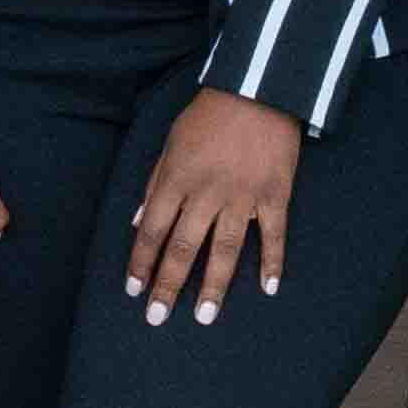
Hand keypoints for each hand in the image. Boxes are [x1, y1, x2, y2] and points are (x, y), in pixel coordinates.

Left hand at [127, 86, 303, 325]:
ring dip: (214, 285)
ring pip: (225, 249)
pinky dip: (272, 262)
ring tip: (205, 317)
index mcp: (176, 180)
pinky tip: (268, 288)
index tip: (133, 290)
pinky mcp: (275, 194)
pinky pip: (274, 234)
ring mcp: (243, 196)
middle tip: (157, 318)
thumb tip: (136, 222)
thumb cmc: (207, 117)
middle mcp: (206, 193)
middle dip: (168, 286)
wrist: (257, 89)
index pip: (151, 231)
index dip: (140, 263)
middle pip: (182, 248)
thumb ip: (154, 184)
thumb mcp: (170, 144)